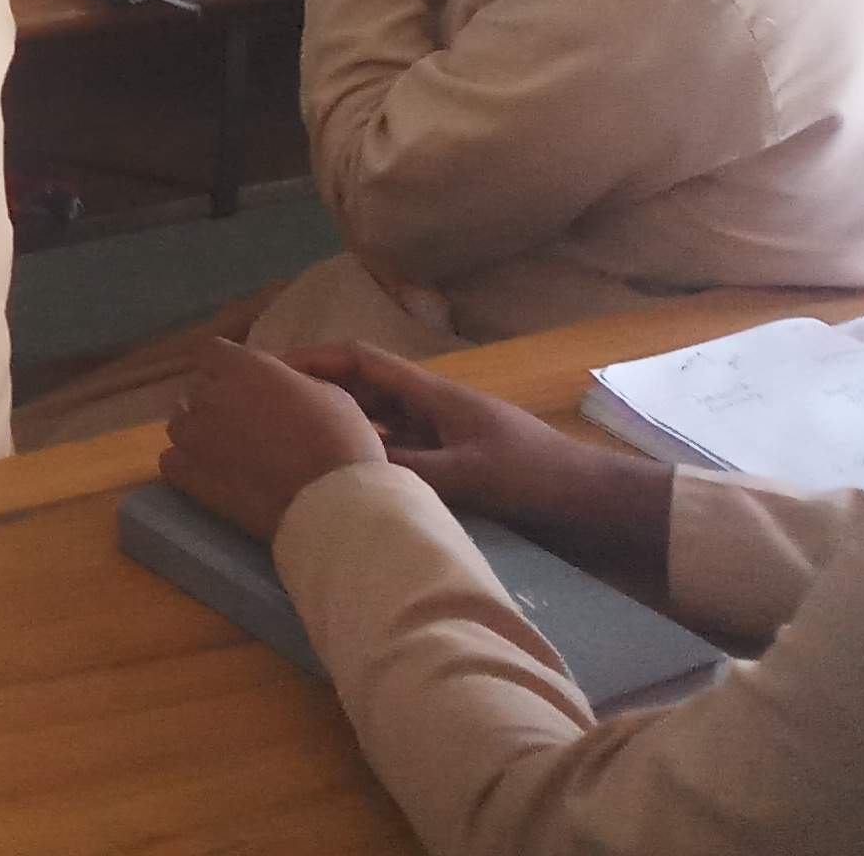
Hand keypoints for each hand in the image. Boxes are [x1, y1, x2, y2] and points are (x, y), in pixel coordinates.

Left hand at [158, 337, 385, 536]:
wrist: (331, 502)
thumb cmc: (341, 443)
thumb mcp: (327, 392)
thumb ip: (287, 380)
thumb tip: (272, 382)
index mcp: (243, 367)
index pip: (210, 351)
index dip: (224, 366)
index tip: (240, 384)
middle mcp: (209, 394)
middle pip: (197, 389)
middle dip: (216, 401)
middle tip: (245, 426)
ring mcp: (193, 435)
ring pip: (181, 423)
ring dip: (199, 432)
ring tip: (228, 453)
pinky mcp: (187, 474)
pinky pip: (171, 460)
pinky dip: (187, 465)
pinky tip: (212, 475)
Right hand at [283, 344, 671, 573]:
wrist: (595, 504)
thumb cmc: (535, 476)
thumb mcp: (469, 475)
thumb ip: (407, 471)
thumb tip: (342, 470)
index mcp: (431, 394)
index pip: (359, 360)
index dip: (313, 359)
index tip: (268, 370)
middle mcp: (430, 409)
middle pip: (361, 391)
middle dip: (316, 396)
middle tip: (268, 415)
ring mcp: (442, 438)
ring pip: (377, 426)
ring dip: (342, 432)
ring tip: (295, 449)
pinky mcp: (453, 467)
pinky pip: (398, 457)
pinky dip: (369, 462)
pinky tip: (348, 483)